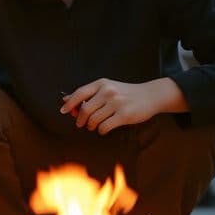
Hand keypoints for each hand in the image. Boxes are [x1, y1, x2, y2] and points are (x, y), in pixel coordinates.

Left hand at [61, 77, 183, 134]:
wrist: (150, 95)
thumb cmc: (125, 93)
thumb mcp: (107, 88)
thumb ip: (88, 94)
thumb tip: (66, 100)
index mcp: (102, 83)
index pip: (80, 93)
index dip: (69, 104)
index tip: (63, 112)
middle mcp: (108, 91)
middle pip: (85, 110)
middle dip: (80, 120)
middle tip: (81, 124)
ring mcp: (117, 103)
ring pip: (94, 120)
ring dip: (91, 126)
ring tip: (94, 126)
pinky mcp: (124, 115)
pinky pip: (104, 127)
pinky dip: (101, 130)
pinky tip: (104, 129)